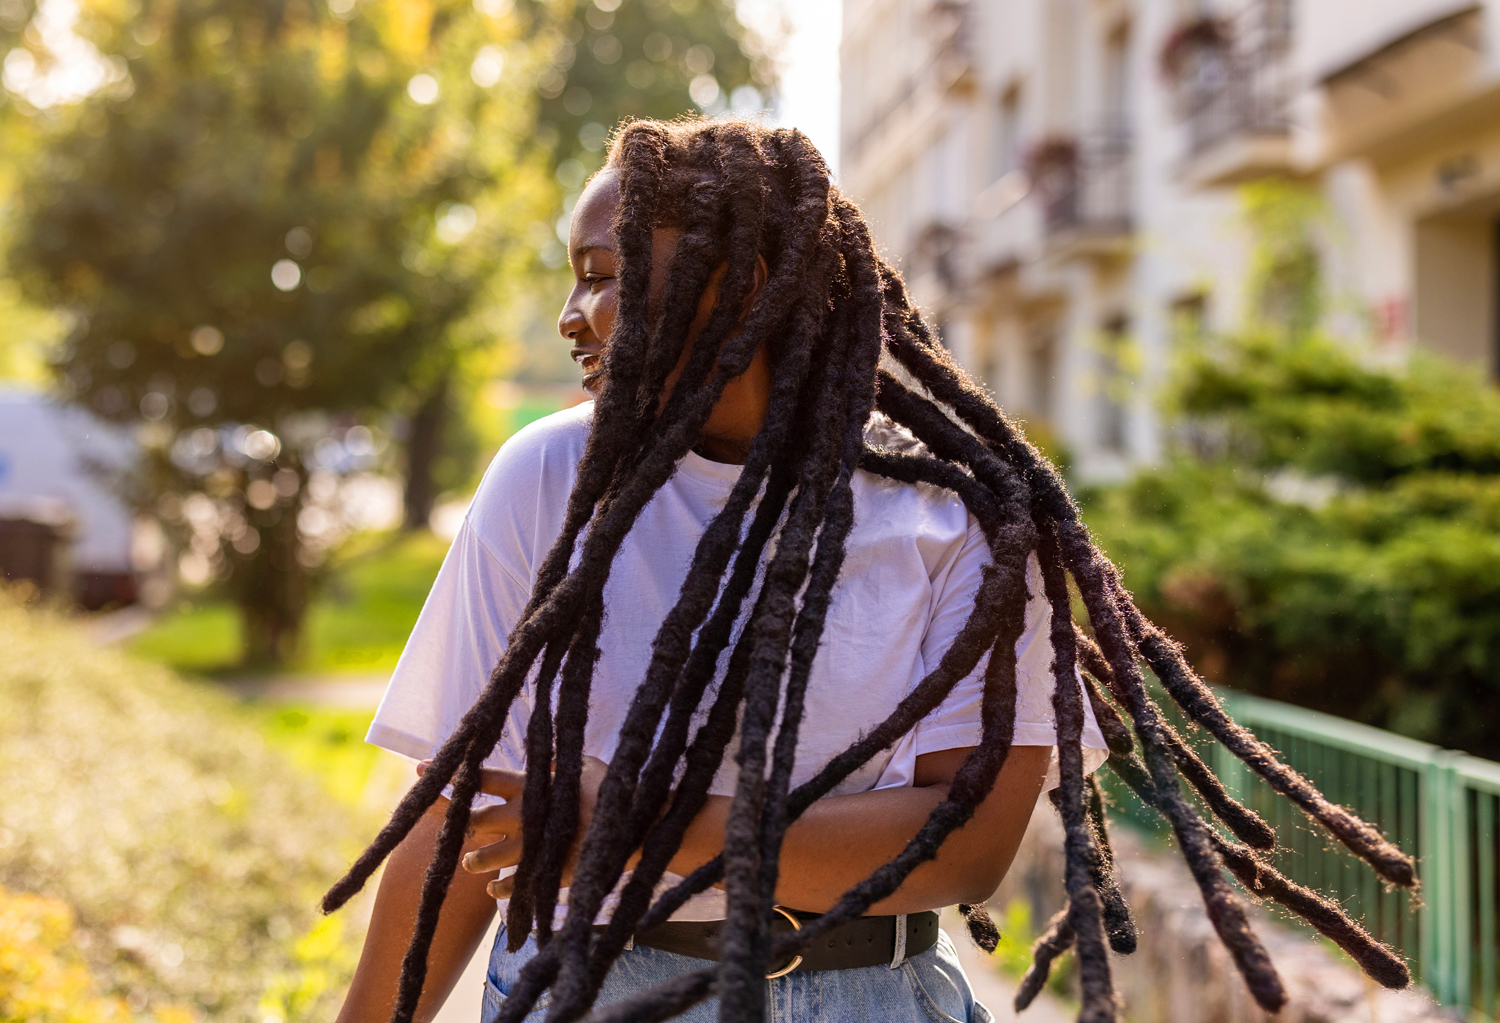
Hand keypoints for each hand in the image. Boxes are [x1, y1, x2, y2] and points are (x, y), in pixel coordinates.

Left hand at [418, 757, 608, 899]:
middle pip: (471, 821)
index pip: (479, 777)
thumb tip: (548, 759)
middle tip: (438, 822)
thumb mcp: (586, 764)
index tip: (421, 767)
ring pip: (482, 858)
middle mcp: (521, 817)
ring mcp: (529, 848)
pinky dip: (498, 888)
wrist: (632, 831)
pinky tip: (493, 888)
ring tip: (470, 860)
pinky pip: (509, 886)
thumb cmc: (611, 791)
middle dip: (450, 821)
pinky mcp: (541, 873)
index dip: (449, 772)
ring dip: (472, 860)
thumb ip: (560, 763)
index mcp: (528, 786)